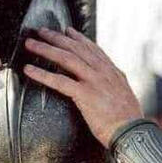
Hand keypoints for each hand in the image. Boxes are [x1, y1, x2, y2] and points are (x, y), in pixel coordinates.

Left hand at [23, 27, 142, 147]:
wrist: (132, 132)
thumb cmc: (128, 122)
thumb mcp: (124, 98)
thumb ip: (115, 87)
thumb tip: (111, 86)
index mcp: (113, 72)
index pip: (93, 49)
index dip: (79, 38)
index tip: (67, 30)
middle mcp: (103, 72)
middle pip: (76, 48)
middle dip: (57, 38)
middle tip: (42, 31)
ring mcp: (94, 81)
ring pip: (66, 58)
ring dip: (45, 49)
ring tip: (30, 44)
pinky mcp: (85, 94)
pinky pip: (59, 81)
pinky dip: (42, 74)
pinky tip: (29, 70)